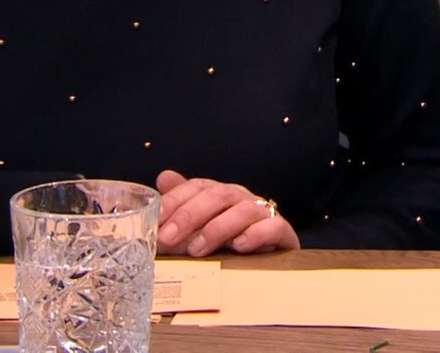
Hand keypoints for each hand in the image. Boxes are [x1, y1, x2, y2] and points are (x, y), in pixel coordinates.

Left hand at [155, 170, 299, 255]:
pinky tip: (239, 246)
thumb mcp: (200, 227)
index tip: (157, 219)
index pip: (198, 186)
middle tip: (168, 238)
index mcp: (221, 194)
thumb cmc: (230, 241)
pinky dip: (256, 234)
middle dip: (190, 215)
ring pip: (245, 209)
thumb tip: (164, 178)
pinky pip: (273, 226)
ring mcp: (264, 214)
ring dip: (218, 228)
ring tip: (197, 249)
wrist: (271, 262)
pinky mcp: (282, 233)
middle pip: (219, 195)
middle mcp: (242, 199)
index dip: (176, 200)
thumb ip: (182, 205)